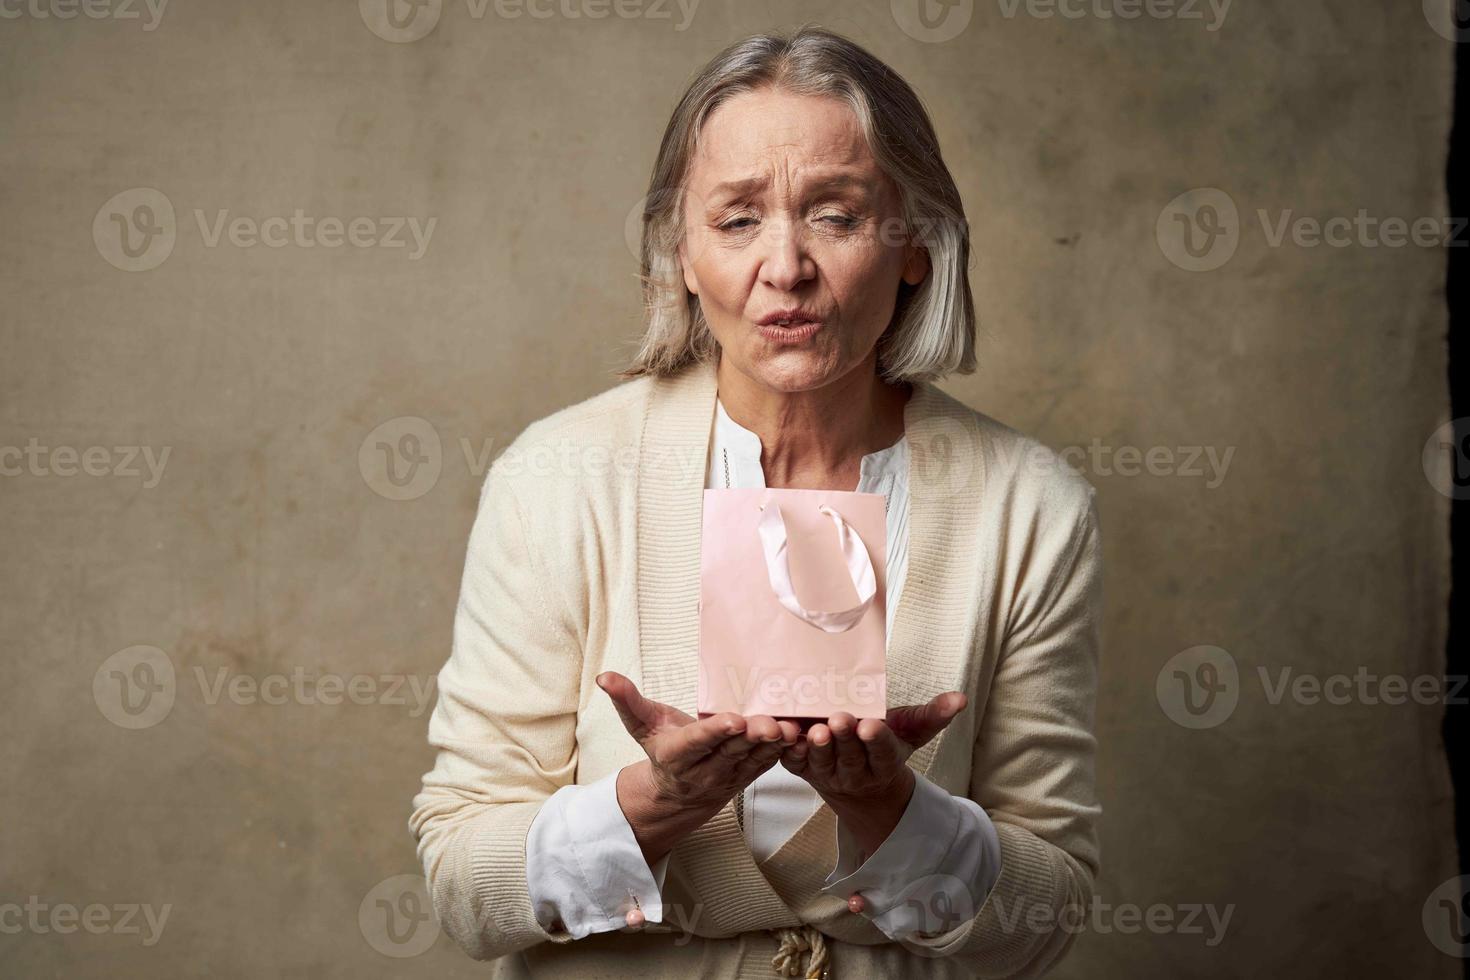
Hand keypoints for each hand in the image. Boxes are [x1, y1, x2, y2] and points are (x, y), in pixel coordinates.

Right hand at [596, 670, 800, 926]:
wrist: (677, 793)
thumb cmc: (663, 748)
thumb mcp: (642, 724)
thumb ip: (627, 699)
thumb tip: (604, 676)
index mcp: (678, 755)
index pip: (698, 742)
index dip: (716, 731)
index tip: (733, 719)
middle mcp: (705, 770)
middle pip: (732, 750)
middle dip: (751, 736)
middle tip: (770, 721)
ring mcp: (730, 776)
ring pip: (754, 759)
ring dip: (773, 745)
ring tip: (790, 728)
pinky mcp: (749, 776)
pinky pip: (768, 764)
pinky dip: (785, 751)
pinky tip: (800, 735)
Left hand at [781, 692, 968, 914]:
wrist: (858, 786)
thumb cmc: (884, 747)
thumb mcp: (910, 732)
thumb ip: (932, 715)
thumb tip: (960, 698)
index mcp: (884, 762)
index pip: (883, 753)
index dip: (876, 741)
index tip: (872, 725)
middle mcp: (856, 773)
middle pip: (850, 757)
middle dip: (845, 738)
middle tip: (840, 719)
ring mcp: (828, 775)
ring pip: (822, 762)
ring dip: (818, 747)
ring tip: (816, 730)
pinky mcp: (803, 771)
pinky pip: (794, 764)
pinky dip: (789, 751)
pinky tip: (786, 735)